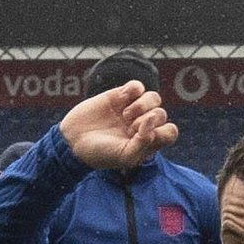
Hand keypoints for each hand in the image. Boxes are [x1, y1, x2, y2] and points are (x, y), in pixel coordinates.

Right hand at [58, 81, 176, 171]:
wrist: (73, 141)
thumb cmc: (100, 154)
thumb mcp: (125, 157)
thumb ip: (144, 143)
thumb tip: (151, 120)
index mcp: (148, 141)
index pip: (170, 132)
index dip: (162, 131)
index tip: (143, 136)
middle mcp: (143, 124)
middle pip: (162, 113)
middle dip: (147, 120)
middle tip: (128, 128)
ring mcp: (132, 109)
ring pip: (155, 97)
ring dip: (142, 105)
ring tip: (125, 115)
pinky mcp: (119, 95)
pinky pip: (138, 86)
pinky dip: (133, 90)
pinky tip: (120, 99)